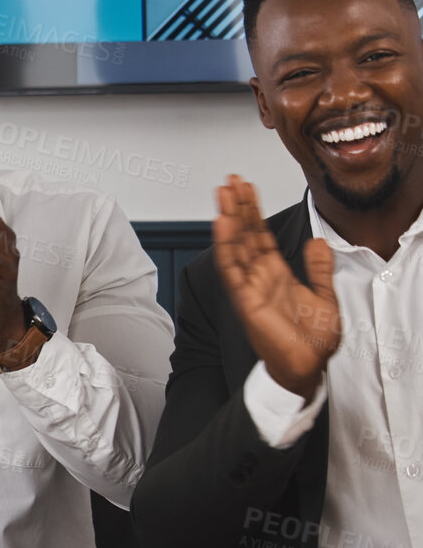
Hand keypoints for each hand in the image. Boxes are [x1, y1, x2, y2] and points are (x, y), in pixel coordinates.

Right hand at [213, 174, 338, 398]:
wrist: (307, 366)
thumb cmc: (312, 341)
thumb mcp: (325, 295)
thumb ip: (319, 268)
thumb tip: (317, 241)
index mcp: (277, 274)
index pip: (260, 235)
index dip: (252, 211)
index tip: (245, 188)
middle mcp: (259, 277)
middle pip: (244, 234)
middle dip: (237, 206)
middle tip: (229, 181)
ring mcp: (250, 287)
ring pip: (235, 246)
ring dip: (227, 219)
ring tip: (222, 194)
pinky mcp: (245, 300)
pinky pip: (232, 269)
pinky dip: (226, 247)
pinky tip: (223, 225)